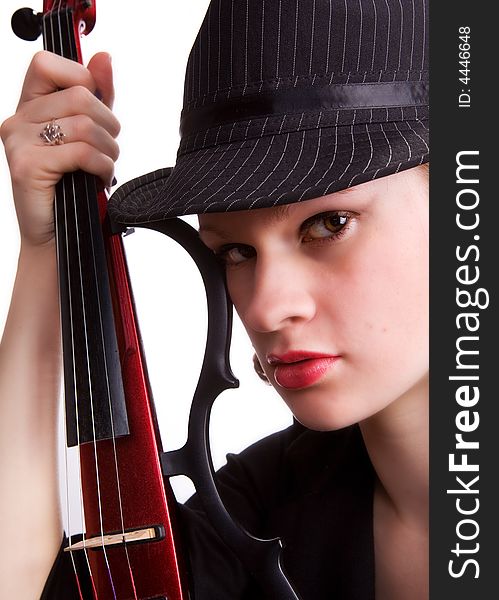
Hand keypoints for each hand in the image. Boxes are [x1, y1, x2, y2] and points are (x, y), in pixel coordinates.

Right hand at [0, 51, 119, 247]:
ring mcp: (19, 142)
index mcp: (29, 106)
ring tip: (105, 166)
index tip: (97, 111)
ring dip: (109, 149)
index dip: (83, 80)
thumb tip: (104, 58)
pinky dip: (102, 166)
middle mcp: (18, 120)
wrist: (58, 233)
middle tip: (109, 148)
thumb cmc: (71, 186)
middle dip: (108, 124)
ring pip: (83, 125)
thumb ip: (96, 97)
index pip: (48, 63)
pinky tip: (100, 178)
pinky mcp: (27, 166)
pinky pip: (80, 152)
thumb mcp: (87, 134)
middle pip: (78, 96)